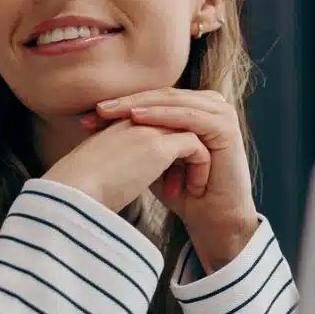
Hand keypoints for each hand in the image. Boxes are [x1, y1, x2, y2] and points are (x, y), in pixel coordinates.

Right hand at [42, 119, 211, 215]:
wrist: (70, 198)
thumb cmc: (78, 193)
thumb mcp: (99, 169)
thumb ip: (116, 163)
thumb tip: (124, 177)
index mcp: (118, 125)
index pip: (159, 124)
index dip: (172, 149)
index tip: (173, 176)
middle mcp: (134, 120)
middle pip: (178, 125)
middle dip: (189, 152)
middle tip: (188, 182)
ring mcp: (147, 130)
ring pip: (191, 133)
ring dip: (197, 162)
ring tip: (193, 189)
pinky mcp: (158, 147)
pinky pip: (196, 147)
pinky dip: (200, 168)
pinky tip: (193, 191)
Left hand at [88, 88, 257, 271]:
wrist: (212, 218)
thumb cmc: (181, 190)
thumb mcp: (152, 158)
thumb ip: (136, 136)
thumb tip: (96, 123)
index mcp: (194, 107)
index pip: (154, 99)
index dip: (122, 105)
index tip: (89, 117)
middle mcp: (209, 104)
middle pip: (162, 96)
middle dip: (127, 103)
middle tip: (98, 110)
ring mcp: (220, 113)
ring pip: (173, 102)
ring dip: (140, 105)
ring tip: (112, 111)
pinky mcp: (225, 127)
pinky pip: (188, 117)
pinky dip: (162, 116)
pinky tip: (138, 118)